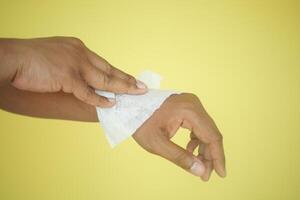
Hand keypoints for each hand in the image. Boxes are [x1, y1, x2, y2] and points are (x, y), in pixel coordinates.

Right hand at [0, 37, 146, 106]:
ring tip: (136, 93)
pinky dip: (101, 99)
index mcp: (77, 48)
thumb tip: (81, 80)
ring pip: (105, 79)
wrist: (12, 58)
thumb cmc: (30, 58)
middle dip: (127, 79)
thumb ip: (71, 65)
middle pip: (109, 69)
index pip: (102, 62)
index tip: (128, 78)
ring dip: (123, 87)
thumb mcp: (56, 56)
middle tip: (142, 86)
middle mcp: (80, 54)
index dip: (117, 72)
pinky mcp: (68, 77)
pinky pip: (88, 92)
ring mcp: (75, 65)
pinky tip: (112, 103)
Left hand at [133, 93, 225, 180]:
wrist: (129, 106)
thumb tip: (201, 171)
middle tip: (205, 175)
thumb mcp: (157, 144)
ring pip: (205, 130)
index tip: (221, 174)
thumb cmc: (139, 122)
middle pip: (210, 133)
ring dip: (204, 149)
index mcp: (188, 110)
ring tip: (198, 166)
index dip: (218, 157)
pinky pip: (198, 125)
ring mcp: (190, 104)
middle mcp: (193, 104)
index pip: (212, 136)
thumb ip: (180, 157)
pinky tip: (191, 150)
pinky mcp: (186, 107)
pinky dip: (197, 140)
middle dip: (210, 155)